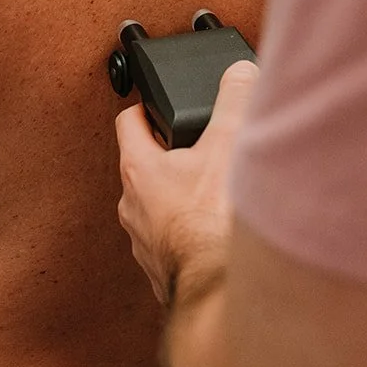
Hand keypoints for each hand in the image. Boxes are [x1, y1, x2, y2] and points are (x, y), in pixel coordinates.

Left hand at [116, 61, 258, 306]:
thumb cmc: (213, 223)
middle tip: (198, 147)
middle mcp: (132, 208)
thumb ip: (234, 101)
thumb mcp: (228, 144)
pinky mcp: (164, 271)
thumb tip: (239, 72)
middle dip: (170, 155)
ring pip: (157, 208)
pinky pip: (173, 242)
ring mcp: (145, 243)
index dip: (144, 107)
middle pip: (144, 167)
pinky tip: (217, 231)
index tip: (158, 103)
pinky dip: (190, 233)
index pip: (128, 122)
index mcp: (138, 171)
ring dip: (181, 198)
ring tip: (213, 190)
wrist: (220, 293)